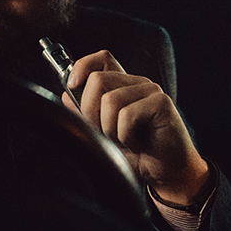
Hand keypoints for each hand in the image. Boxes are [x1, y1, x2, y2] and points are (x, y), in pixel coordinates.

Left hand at [66, 50, 209, 204]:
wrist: (165, 172)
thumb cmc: (136, 152)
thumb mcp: (102, 132)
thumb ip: (85, 113)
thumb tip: (65, 96)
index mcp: (122, 85)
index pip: (101, 58)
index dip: (83, 67)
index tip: (72, 86)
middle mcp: (136, 83)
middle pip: (97, 80)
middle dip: (91, 113)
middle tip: (106, 133)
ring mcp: (150, 90)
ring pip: (110, 100)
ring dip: (110, 129)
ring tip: (124, 140)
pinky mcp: (161, 103)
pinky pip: (127, 115)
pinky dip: (125, 136)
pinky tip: (137, 143)